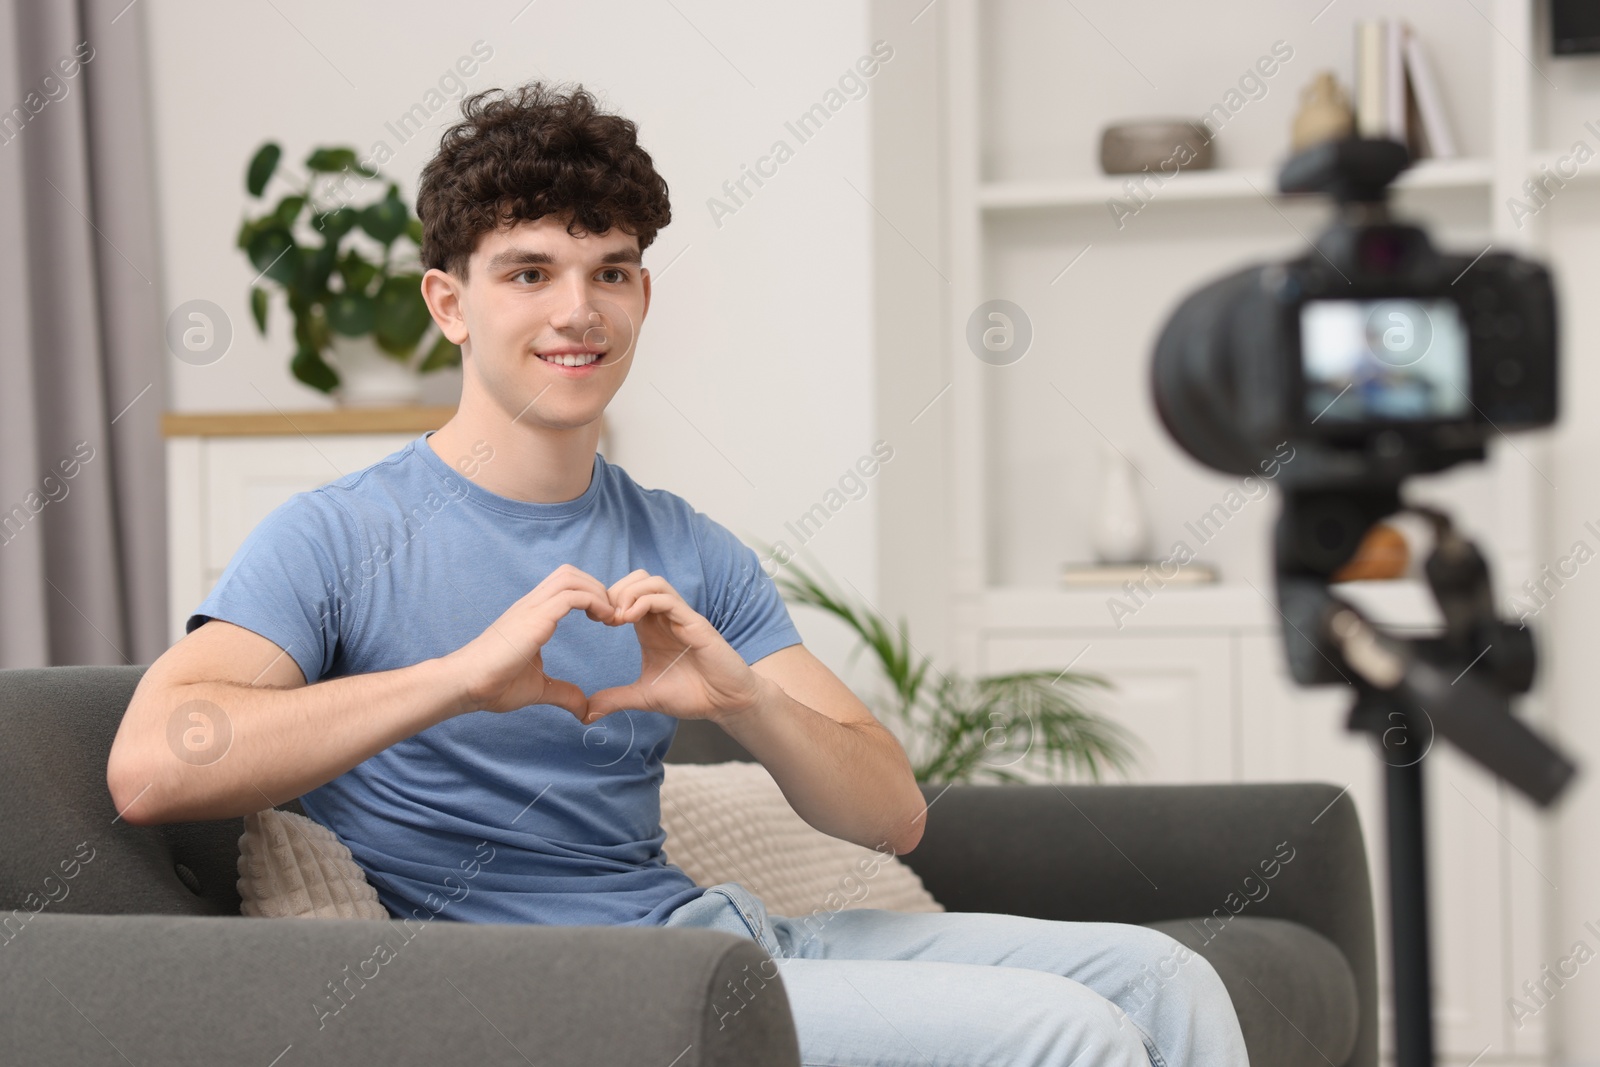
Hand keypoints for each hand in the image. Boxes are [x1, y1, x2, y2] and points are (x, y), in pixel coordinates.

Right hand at [445, 564, 615, 717]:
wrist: (465, 684)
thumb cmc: (493, 685)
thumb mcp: (538, 688)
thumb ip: (563, 693)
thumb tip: (584, 710)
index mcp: (531, 615)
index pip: (564, 586)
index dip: (590, 595)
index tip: (605, 620)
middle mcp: (531, 605)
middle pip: (570, 573)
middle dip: (597, 588)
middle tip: (611, 616)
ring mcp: (531, 609)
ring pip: (571, 578)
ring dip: (598, 592)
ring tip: (610, 617)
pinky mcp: (534, 619)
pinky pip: (572, 596)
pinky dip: (595, 602)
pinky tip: (604, 620)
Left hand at [582, 569, 768, 725]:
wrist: (725, 703)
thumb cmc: (692, 695)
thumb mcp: (644, 696)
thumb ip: (616, 699)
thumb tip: (586, 713)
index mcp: (651, 628)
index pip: (627, 594)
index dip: (606, 600)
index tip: (594, 620)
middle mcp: (664, 617)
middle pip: (637, 578)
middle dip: (614, 591)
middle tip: (603, 616)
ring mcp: (680, 617)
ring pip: (651, 581)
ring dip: (628, 593)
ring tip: (616, 618)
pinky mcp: (694, 623)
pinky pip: (667, 598)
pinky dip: (644, 601)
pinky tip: (630, 620)